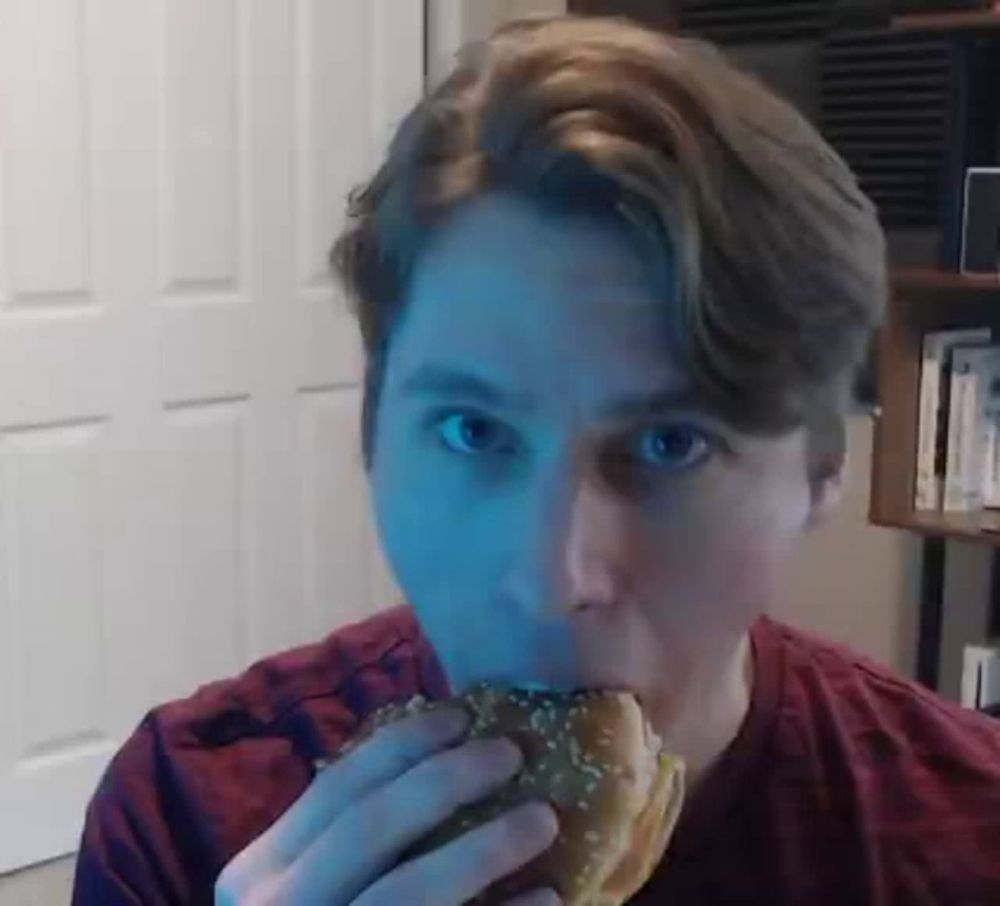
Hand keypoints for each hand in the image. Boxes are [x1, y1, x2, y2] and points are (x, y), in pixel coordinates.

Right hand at [214, 706, 560, 905]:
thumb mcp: (312, 884)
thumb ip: (351, 835)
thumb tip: (446, 753)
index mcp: (261, 872)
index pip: (337, 786)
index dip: (403, 744)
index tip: (463, 714)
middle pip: (369, 826)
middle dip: (447, 780)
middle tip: (513, 753)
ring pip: (408, 890)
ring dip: (484, 848)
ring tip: (544, 819)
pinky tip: (547, 896)